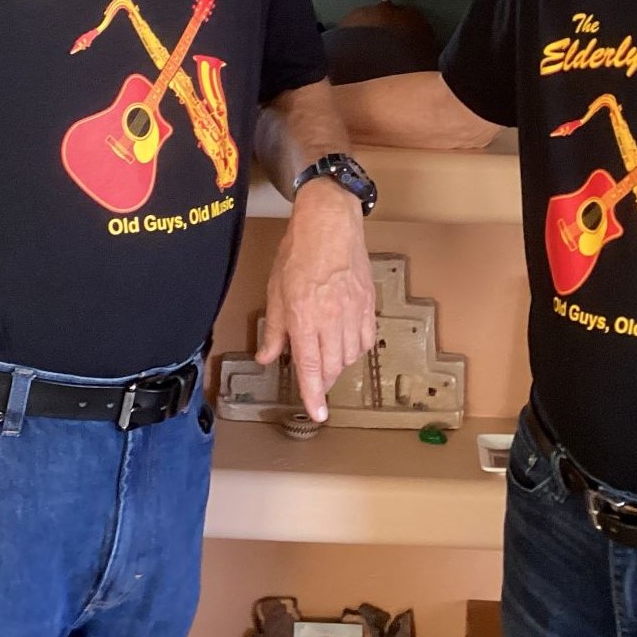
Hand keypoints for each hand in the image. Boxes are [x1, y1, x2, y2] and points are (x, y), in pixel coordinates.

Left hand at [255, 177, 374, 421]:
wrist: (330, 222)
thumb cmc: (299, 250)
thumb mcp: (276, 290)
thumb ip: (274, 329)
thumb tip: (268, 356)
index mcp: (304, 317)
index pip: (310, 368)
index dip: (312, 396)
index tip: (317, 414)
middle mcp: (331, 318)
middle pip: (331, 367)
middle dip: (322, 382)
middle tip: (315, 385)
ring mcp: (353, 311)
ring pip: (349, 356)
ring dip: (337, 365)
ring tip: (326, 358)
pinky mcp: (368, 303)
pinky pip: (365, 339)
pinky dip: (355, 348)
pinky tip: (345, 342)